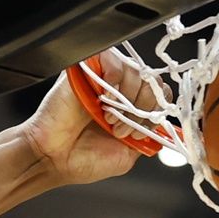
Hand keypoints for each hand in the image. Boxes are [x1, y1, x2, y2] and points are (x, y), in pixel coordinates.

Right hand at [20, 49, 162, 185]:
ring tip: (109, 119)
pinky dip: (115, 79)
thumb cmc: (82, 159)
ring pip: (136, 71)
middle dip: (144, 109)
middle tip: (123, 129)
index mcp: (130, 108)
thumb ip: (147, 138)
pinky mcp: (86, 68)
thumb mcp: (127, 155)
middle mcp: (118, 90)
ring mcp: (103, 78)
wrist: (52, 158)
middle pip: (152, 82)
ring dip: (128, 100)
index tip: (143, 130)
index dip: (157, 112)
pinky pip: (112, 58)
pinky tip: (105, 100)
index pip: (160, 94)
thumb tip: (165, 129)